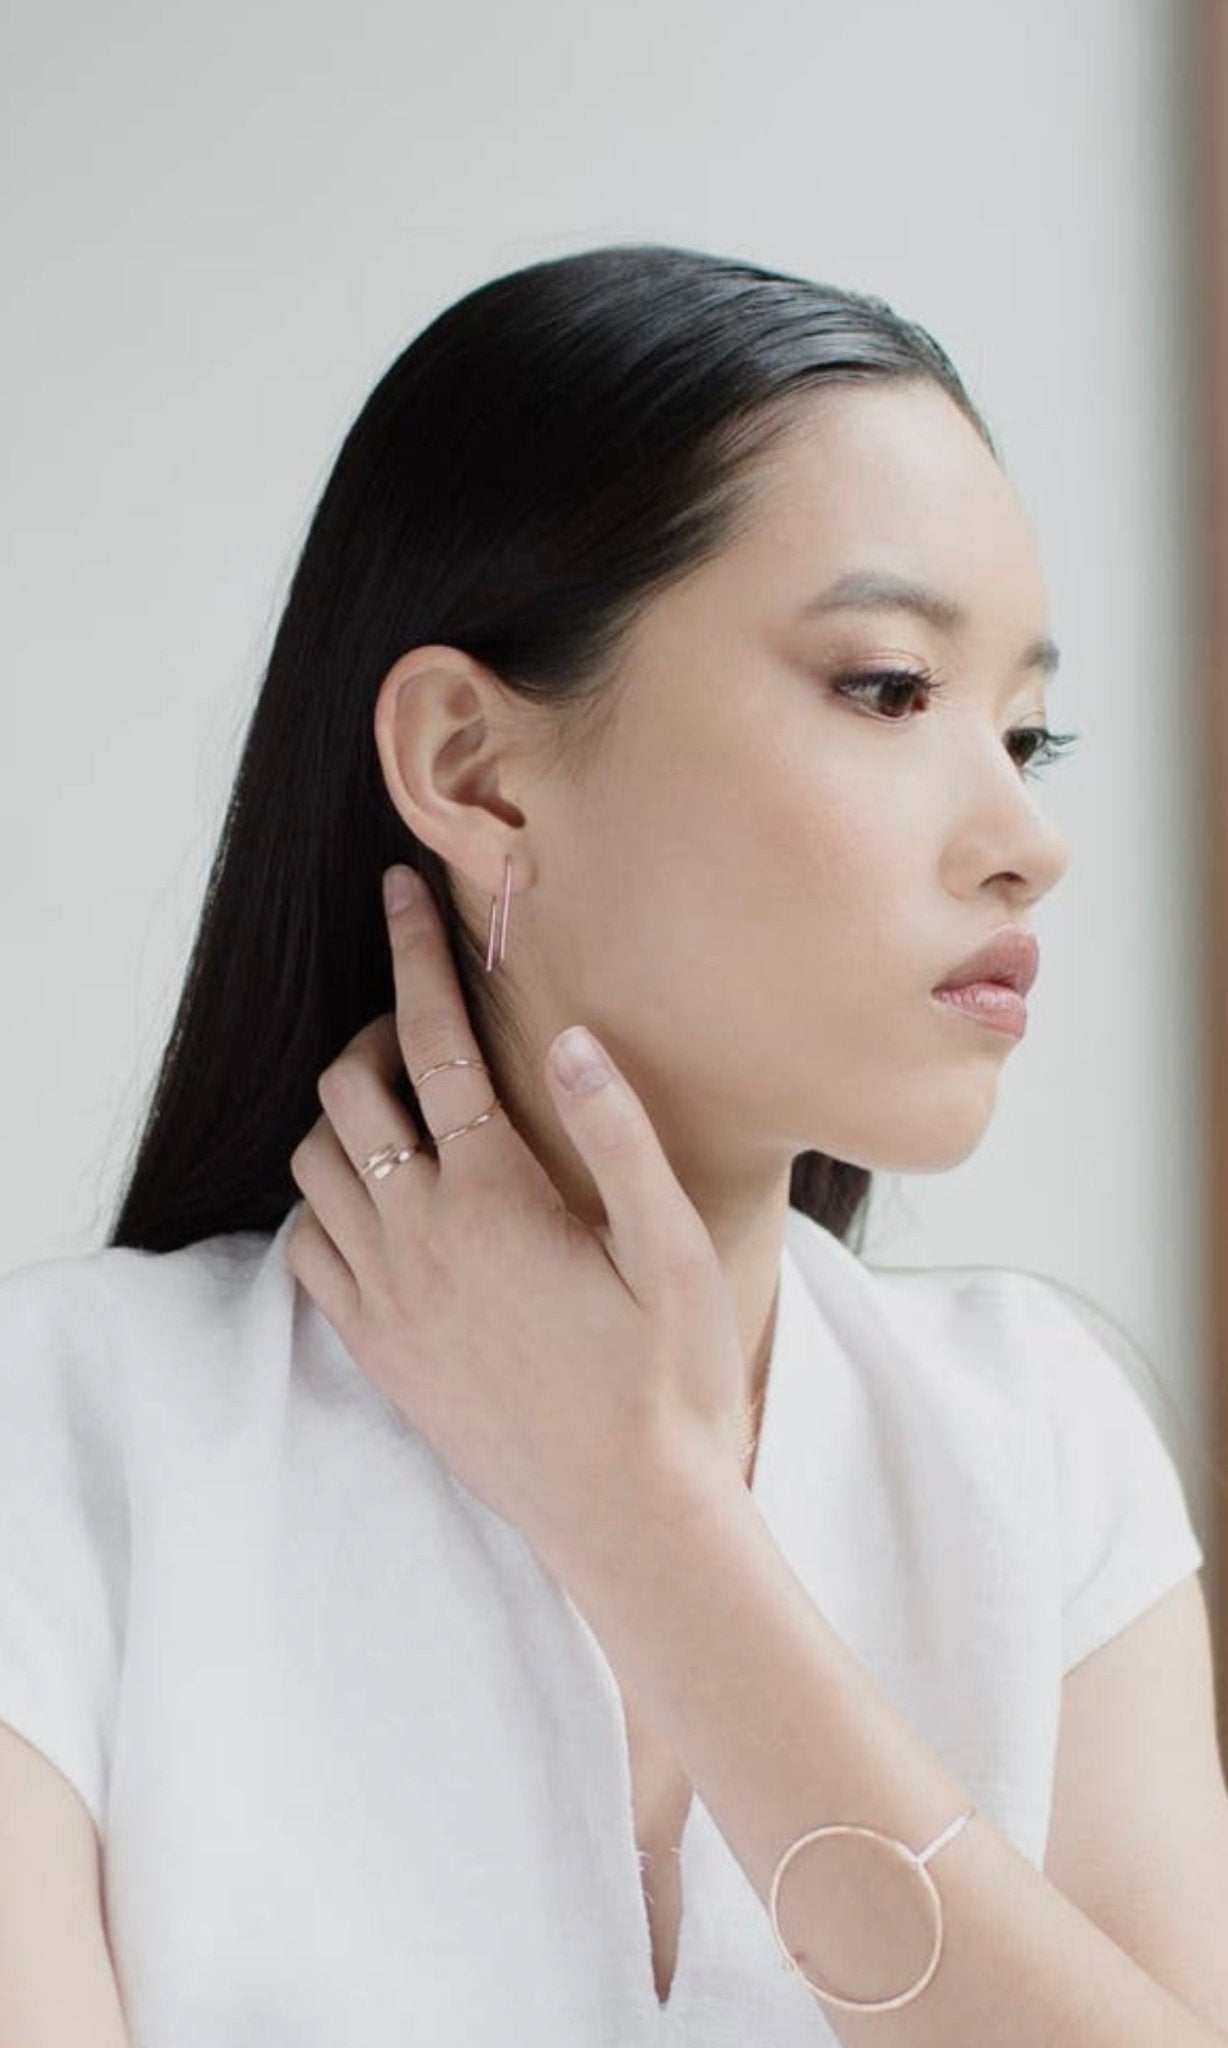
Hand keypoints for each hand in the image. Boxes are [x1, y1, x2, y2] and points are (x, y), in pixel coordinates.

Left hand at [284, 863, 750, 1580]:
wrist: (626, 1517)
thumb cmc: (668, 1382)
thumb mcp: (674, 1252)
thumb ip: (621, 1136)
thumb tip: (574, 1037)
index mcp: (495, 1195)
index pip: (435, 1041)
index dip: (416, 952)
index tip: (399, 889)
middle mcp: (420, 1237)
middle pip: (349, 1091)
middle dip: (372, 1031)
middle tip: (421, 1026)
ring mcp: (385, 1298)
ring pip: (313, 1166)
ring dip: (343, 1116)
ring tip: (401, 1110)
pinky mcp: (374, 1350)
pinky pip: (305, 1250)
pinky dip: (322, 1202)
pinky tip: (374, 1203)